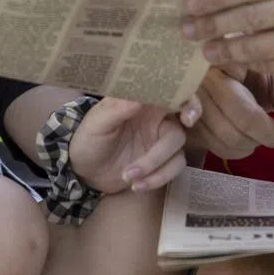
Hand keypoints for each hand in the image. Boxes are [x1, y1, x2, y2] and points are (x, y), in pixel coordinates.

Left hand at [67, 97, 187, 193]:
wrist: (83, 171)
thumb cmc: (89, 138)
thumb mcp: (97, 123)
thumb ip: (117, 109)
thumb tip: (139, 96)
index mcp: (141, 102)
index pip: (169, 89)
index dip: (183, 90)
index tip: (184, 97)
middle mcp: (156, 118)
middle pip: (183, 113)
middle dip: (190, 115)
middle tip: (188, 121)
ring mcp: (160, 141)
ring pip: (177, 147)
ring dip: (156, 164)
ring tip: (128, 176)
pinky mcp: (161, 163)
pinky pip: (173, 168)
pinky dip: (157, 179)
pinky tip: (135, 185)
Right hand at [179, 67, 273, 159]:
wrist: (228, 64)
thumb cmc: (257, 68)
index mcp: (222, 59)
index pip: (246, 112)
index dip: (271, 131)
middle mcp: (196, 76)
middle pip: (230, 129)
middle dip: (261, 139)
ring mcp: (183, 95)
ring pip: (218, 140)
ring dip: (246, 145)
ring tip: (260, 131)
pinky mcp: (178, 113)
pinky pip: (206, 143)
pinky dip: (229, 148)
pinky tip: (241, 136)